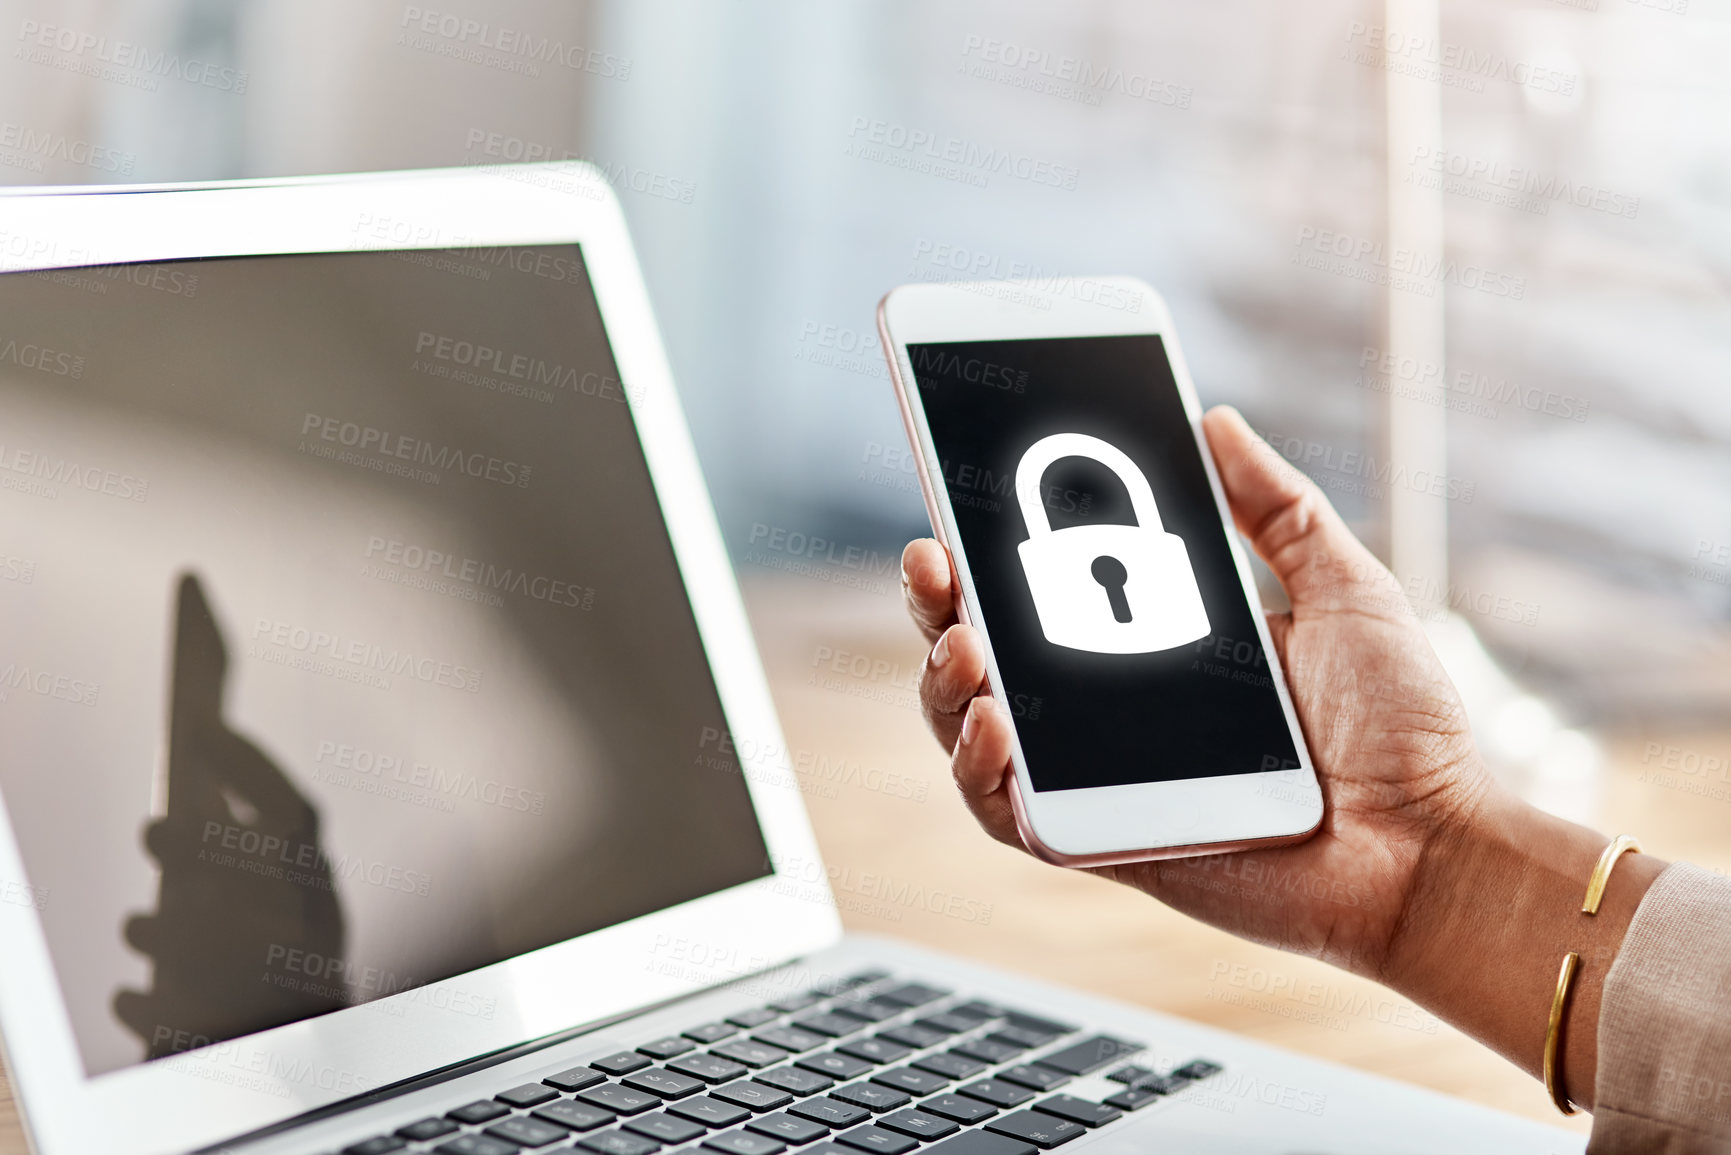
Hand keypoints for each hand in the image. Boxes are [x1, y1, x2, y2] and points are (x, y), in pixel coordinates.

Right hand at [901, 405, 1498, 980]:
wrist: (1434, 845)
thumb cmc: (1400, 726)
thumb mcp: (1341, 585)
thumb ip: (1276, 506)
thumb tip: (1217, 420)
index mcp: (1155, 644)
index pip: (1043, 589)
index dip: (989, 546)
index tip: (964, 493)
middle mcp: (1111, 710)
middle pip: (987, 652)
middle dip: (939, 603)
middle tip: (933, 558)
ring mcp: (1099, 777)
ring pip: (974, 728)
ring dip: (943, 682)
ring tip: (965, 643)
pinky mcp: (1100, 842)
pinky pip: (1007, 814)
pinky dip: (978, 772)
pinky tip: (991, 725)